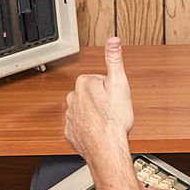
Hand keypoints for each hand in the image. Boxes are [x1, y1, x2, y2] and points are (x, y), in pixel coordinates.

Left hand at [64, 38, 134, 165]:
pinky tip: (97, 132)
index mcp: (84, 83)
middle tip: (112, 111)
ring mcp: (70, 116)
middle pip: (91, 95)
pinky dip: (88, 128)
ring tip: (106, 122)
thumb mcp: (119, 84)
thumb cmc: (114, 120)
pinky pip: (79, 126)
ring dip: (94, 115)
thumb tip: (113, 40)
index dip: (110, 89)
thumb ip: (114, 60)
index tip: (114, 98)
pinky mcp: (70, 132)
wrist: (107, 149)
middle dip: (101, 101)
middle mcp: (73, 98)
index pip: (98, 80)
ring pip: (84, 110)